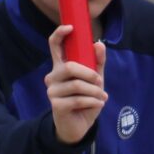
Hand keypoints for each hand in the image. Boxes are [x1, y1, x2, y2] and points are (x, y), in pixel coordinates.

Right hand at [45, 25, 108, 144]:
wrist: (79, 126)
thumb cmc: (86, 100)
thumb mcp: (95, 80)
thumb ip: (97, 63)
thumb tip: (99, 44)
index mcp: (61, 67)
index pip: (54, 46)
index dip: (60, 34)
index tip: (70, 27)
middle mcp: (52, 76)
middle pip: (70, 67)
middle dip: (89, 74)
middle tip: (100, 82)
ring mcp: (52, 91)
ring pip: (76, 85)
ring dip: (94, 91)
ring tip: (101, 97)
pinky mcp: (56, 105)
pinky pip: (78, 99)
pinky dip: (92, 101)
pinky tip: (98, 104)